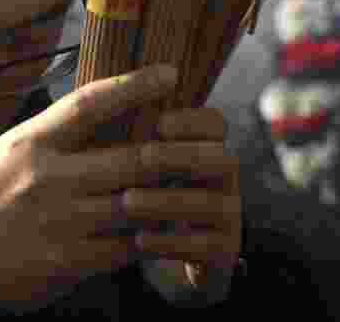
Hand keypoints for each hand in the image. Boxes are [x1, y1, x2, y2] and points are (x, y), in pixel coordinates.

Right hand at [0, 64, 209, 310]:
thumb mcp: (7, 151)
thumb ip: (52, 135)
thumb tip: (99, 113)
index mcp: (32, 143)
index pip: (89, 104)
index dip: (134, 85)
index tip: (170, 74)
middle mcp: (50, 178)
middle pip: (133, 158)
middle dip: (181, 151)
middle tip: (214, 142)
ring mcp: (64, 222)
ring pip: (140, 204)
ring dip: (174, 196)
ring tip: (204, 185)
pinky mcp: (72, 261)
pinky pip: (128, 246)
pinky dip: (153, 236)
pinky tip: (171, 228)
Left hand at [137, 107, 241, 293]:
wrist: (169, 247)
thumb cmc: (146, 188)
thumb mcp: (141, 158)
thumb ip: (133, 129)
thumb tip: (111, 89)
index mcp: (207, 147)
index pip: (216, 124)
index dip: (193, 121)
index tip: (160, 123)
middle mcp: (224, 177)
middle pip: (221, 159)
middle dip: (181, 156)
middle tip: (144, 156)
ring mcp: (228, 214)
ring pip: (210, 203)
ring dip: (168, 200)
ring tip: (128, 201)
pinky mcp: (224, 250)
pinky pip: (205, 246)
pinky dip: (171, 241)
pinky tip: (139, 238)